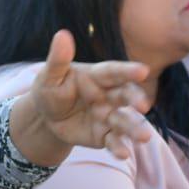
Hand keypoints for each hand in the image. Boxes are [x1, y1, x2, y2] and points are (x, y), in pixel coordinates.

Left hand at [25, 31, 151, 158]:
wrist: (44, 119)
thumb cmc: (50, 90)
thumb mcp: (49, 76)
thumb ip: (58, 59)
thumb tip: (62, 34)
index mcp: (97, 76)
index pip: (114, 72)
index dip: (128, 71)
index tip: (143, 71)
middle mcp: (108, 95)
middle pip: (126, 96)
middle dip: (136, 100)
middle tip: (143, 106)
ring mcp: (109, 116)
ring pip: (126, 121)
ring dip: (136, 128)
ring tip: (144, 136)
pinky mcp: (105, 136)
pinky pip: (114, 141)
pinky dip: (120, 147)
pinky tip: (123, 154)